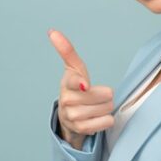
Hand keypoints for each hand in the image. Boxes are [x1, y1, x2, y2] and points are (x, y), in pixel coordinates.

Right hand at [48, 29, 114, 149]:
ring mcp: (73, 116)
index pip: (73, 82)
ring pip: (107, 108)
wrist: (68, 117)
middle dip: (105, 95)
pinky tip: (97, 117)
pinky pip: (107, 122)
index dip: (81, 83)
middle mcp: (67, 100)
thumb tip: (52, 31)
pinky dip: (107, 119)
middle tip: (96, 96)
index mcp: (67, 83)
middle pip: (104, 95)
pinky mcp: (81, 129)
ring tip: (96, 106)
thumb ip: (66, 50)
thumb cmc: (75, 88)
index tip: (85, 85)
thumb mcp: (73, 68)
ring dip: (106, 107)